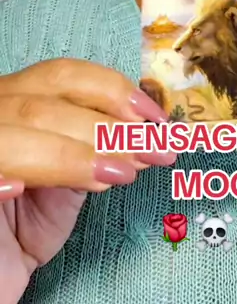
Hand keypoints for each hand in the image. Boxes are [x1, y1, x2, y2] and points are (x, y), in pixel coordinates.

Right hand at [0, 58, 174, 303]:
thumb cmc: (25, 225)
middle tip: (151, 152)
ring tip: (118, 175)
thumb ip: (95, 151)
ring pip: (16, 133)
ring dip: (73, 154)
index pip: (62, 78)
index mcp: (16, 102)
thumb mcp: (68, 181)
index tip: (154, 117)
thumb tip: (144, 136)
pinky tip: (20, 190)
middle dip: (104, 127)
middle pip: (42, 106)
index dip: (111, 90)